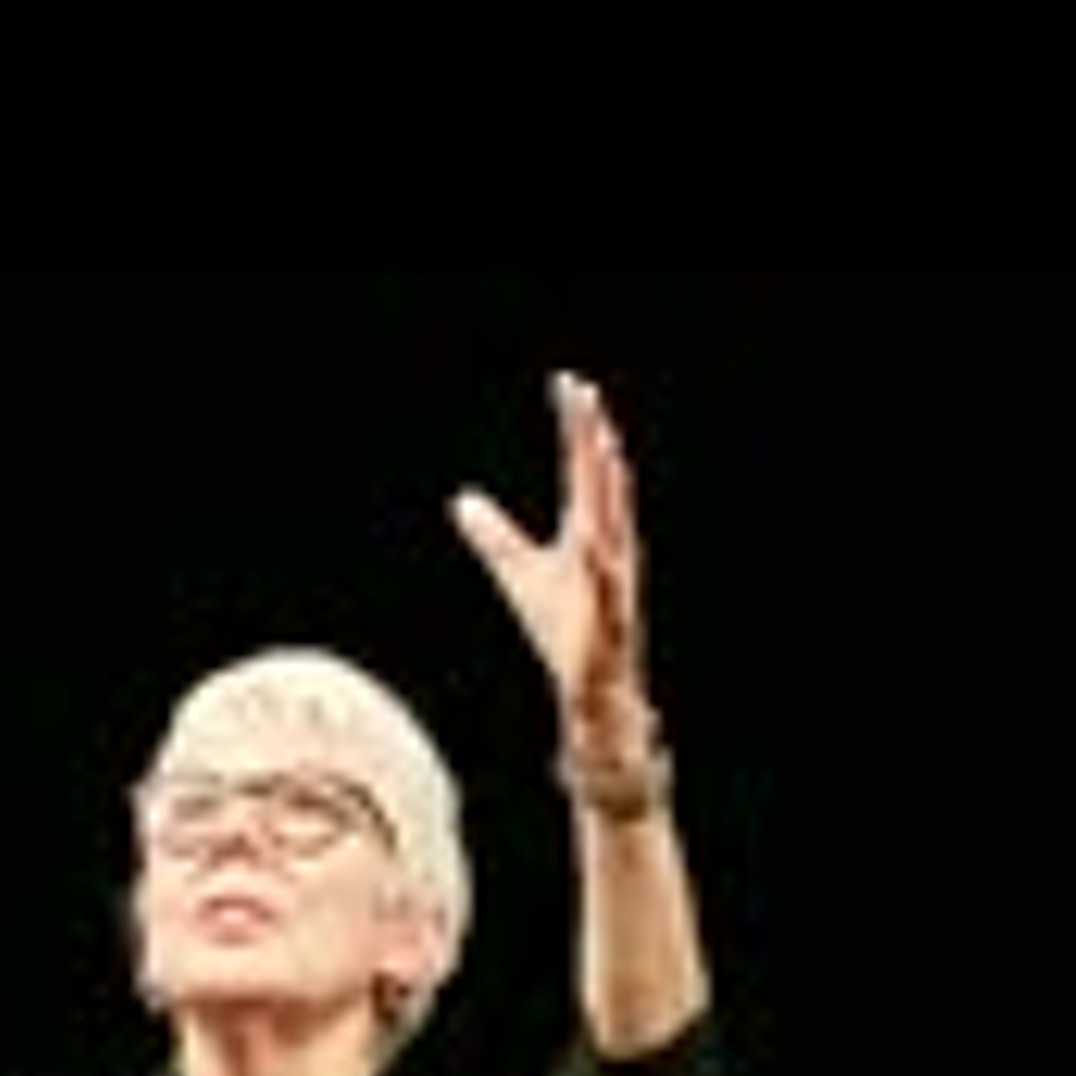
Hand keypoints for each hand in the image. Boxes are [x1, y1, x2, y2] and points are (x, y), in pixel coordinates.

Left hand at [452, 371, 659, 760]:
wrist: (597, 691)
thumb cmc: (566, 630)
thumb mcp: (519, 575)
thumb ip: (495, 536)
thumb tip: (461, 501)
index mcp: (588, 533)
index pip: (581, 471)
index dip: (576, 429)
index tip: (568, 384)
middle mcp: (606, 550)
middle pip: (601, 488)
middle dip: (595, 444)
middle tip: (588, 400)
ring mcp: (612, 586)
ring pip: (614, 530)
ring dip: (611, 493)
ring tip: (606, 451)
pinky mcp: (609, 627)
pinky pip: (609, 593)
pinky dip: (605, 571)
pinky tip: (597, 548)